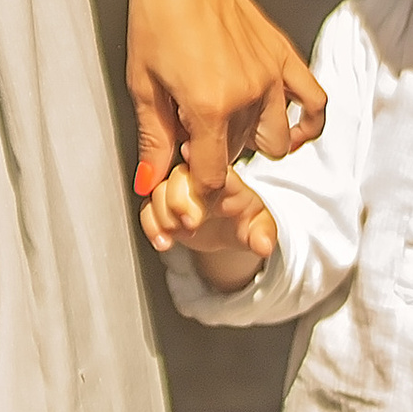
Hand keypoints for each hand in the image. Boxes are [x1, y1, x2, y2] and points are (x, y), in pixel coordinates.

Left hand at [121, 0, 325, 199]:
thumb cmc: (156, 13)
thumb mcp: (142, 83)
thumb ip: (154, 138)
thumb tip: (150, 182)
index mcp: (209, 105)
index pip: (213, 176)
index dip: (195, 182)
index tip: (183, 172)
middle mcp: (249, 95)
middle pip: (241, 157)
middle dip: (217, 155)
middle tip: (193, 133)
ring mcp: (272, 76)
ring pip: (275, 140)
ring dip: (251, 140)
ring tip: (225, 122)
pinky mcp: (285, 56)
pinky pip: (315, 102)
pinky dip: (306, 123)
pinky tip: (289, 128)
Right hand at [141, 158, 278, 281]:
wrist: (228, 232)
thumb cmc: (246, 220)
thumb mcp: (259, 226)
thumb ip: (263, 233)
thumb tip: (265, 245)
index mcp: (223, 174)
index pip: (210, 165)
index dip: (198, 170)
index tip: (192, 173)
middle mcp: (197, 177)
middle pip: (179, 174)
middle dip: (179, 198)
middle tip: (190, 222)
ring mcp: (177, 191)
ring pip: (158, 190)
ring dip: (163, 213)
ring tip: (176, 233)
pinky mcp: (163, 206)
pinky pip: (148, 210)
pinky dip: (151, 224)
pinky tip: (162, 241)